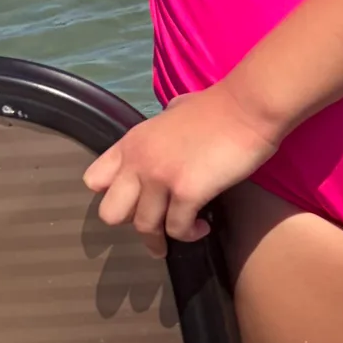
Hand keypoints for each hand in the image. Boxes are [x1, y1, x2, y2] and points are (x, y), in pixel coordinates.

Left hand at [83, 81, 279, 256]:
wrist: (247, 107)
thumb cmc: (218, 106)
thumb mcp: (175, 110)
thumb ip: (161, 128)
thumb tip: (167, 129)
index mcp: (132, 143)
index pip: (95, 180)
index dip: (113, 194)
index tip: (136, 200)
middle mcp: (138, 163)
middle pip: (110, 213)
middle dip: (133, 222)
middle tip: (157, 220)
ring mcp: (160, 179)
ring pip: (145, 228)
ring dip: (164, 237)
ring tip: (185, 230)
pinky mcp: (187, 193)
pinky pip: (178, 229)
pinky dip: (191, 233)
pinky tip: (203, 227)